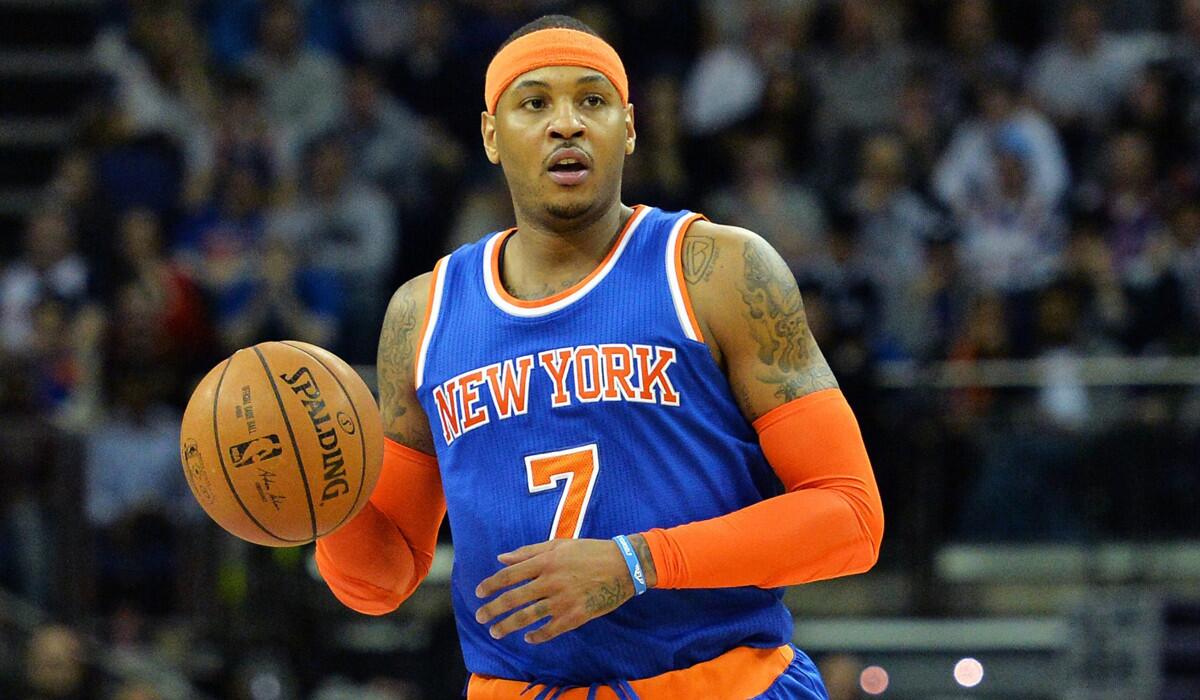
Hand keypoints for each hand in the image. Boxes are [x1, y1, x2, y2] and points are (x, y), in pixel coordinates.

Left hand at [474, 537, 642, 643]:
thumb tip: (501, 558)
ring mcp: (562, 600)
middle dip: (493, 610)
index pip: (509, 575)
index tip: (479, 593)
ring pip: (528, 617)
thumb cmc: (590, 551)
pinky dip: (537, 636)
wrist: (623, 565)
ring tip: (496, 631)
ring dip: (508, 626)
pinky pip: (550, 629)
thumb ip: (529, 551)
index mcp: (545, 561)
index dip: (491, 585)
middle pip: (513, 598)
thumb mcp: (559, 544)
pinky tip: (529, 638)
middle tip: (481, 617)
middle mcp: (550, 581)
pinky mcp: (575, 615)